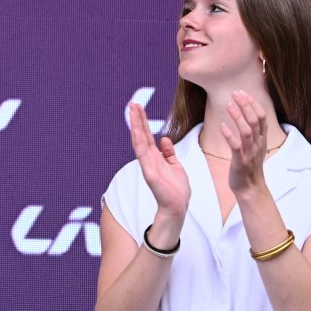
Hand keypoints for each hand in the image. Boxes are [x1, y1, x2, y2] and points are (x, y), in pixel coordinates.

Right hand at [128, 102, 189, 218]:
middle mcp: (149, 159)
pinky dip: (139, 141)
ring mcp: (147, 165)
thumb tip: (165, 139)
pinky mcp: (149, 173)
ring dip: (136, 125)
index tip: (139, 108)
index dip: (143, 121)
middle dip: (137, 119)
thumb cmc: (177, 190)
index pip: (148, 135)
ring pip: (140, 141)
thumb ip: (169, 153)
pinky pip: (143, 154)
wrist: (178, 207)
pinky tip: (137, 130)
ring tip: (132, 110)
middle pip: (142, 135)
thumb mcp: (176, 166)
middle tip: (132, 103)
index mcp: (156, 157)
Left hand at [222, 90, 269, 195]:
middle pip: (255, 120)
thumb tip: (247, 114)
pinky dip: (229, 135)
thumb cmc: (249, 166)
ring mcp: (250, 153)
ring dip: (238, 117)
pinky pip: (236, 146)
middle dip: (246, 105)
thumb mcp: (255, 147)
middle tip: (235, 93)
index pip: (262, 117)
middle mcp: (258, 144)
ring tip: (228, 104)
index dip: (253, 103)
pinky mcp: (241, 161)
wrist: (250, 189)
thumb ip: (253, 132)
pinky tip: (222, 125)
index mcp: (262, 140)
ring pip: (247, 131)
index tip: (243, 92)